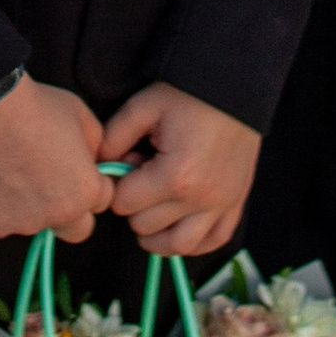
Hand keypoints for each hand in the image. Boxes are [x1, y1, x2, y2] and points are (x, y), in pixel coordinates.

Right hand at [0, 77, 110, 242]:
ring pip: (38, 225)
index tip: (75, 171)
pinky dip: (2, 207)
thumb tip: (92, 162)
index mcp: (88, 191)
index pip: (103, 200)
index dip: (90, 183)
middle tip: (53, 185)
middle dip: (72, 212)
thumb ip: (95, 149)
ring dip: (34, 208)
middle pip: (78, 229)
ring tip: (16, 172)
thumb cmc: (38, 107)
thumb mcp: (84, 118)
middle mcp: (62, 214)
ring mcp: (27, 224)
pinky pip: (5, 222)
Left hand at [99, 84, 259, 257]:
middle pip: (145, 226)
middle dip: (136, 204)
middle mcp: (200, 199)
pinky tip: (179, 225)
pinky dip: (193, 241)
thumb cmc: (188, 96)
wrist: (236, 89)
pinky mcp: (236, 204)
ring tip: (151, 213)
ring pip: (178, 246)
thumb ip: (112, 137)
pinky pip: (213, 241)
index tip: (130, 164)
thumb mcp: (143, 107)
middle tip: (144, 177)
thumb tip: (99, 165)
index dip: (118, 185)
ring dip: (158, 235)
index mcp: (174, 176)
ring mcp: (222, 205)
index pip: (124, 204)